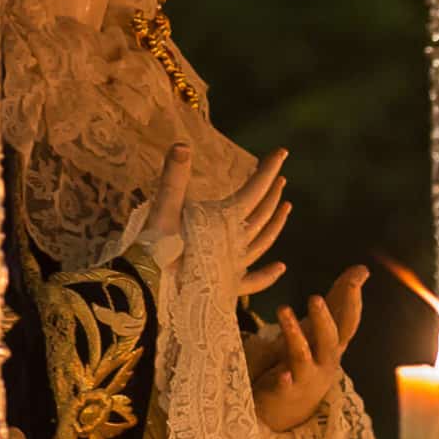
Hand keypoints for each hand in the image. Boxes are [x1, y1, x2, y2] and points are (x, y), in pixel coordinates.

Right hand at [141, 145, 291, 299]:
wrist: (150, 293)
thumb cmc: (156, 250)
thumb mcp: (163, 210)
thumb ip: (175, 178)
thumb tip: (182, 145)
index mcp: (224, 222)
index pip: (254, 190)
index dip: (268, 170)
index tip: (283, 152)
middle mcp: (236, 244)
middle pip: (262, 214)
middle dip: (272, 193)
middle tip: (281, 177)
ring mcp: (234, 267)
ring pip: (264, 242)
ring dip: (276, 224)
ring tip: (287, 208)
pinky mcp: (226, 288)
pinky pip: (254, 281)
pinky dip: (268, 274)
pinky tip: (281, 266)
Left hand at [253, 267, 367, 435]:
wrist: (290, 408)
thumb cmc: (309, 360)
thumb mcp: (322, 329)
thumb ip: (339, 299)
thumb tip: (362, 269)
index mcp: (333, 344)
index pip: (348, 320)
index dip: (353, 299)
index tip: (358, 274)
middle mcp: (324, 361)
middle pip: (330, 339)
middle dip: (324, 318)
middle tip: (315, 297)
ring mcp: (306, 377)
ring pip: (303, 355)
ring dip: (294, 333)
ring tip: (283, 310)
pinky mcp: (285, 390)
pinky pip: (286, 385)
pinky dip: (285, 380)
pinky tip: (282, 374)